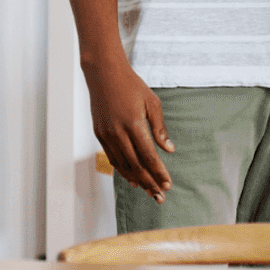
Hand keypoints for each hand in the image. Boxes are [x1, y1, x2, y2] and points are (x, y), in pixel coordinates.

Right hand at [82, 58, 175, 202]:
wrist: (104, 73)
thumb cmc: (132, 85)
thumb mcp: (152, 102)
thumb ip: (160, 128)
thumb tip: (169, 150)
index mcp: (134, 123)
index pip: (149, 155)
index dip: (159, 172)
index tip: (168, 184)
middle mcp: (118, 132)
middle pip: (136, 165)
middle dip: (149, 182)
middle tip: (160, 196)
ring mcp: (107, 134)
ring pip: (122, 164)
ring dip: (136, 180)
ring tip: (148, 191)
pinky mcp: (99, 133)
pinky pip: (112, 157)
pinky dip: (123, 170)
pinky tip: (132, 178)